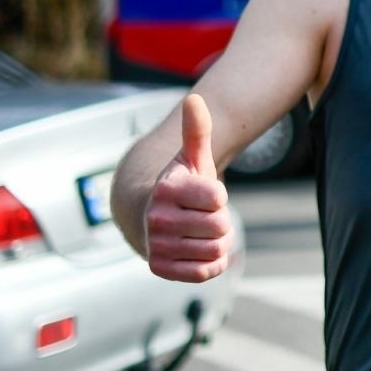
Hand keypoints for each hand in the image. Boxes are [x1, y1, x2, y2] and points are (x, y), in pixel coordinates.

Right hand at [144, 94, 233, 281]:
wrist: (149, 217)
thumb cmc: (180, 185)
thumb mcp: (191, 158)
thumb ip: (196, 131)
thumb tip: (195, 98)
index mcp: (165, 189)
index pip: (218, 197)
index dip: (218, 196)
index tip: (203, 193)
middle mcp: (156, 219)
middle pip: (221, 226)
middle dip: (221, 220)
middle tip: (203, 214)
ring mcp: (156, 246)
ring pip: (217, 250)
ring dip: (217, 241)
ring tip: (198, 230)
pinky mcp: (160, 269)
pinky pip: (206, 271)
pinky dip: (210, 263)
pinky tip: (196, 249)